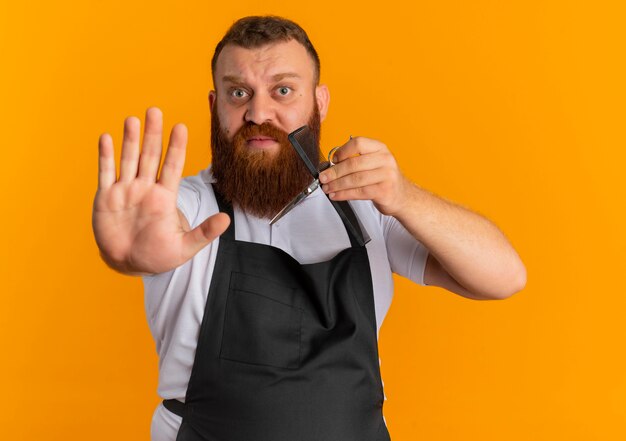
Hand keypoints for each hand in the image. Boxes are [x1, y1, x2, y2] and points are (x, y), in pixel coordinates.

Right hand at [92, 107, 229, 274]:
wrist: (129, 263)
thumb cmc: (159, 256)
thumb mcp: (185, 247)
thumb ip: (204, 232)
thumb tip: (227, 219)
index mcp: (165, 198)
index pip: (172, 167)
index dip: (176, 147)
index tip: (181, 127)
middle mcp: (145, 189)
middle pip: (150, 156)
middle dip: (152, 134)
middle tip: (155, 110)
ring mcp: (125, 191)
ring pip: (128, 159)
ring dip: (130, 140)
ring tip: (133, 119)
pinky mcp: (106, 198)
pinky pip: (106, 173)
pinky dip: (105, 157)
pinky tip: (106, 138)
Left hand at [318, 136, 409, 215]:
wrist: (403, 196)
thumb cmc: (383, 179)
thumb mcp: (374, 164)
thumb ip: (355, 161)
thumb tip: (329, 166)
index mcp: (380, 148)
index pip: (358, 143)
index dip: (342, 151)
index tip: (332, 160)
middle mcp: (385, 159)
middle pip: (354, 163)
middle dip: (334, 172)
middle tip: (323, 178)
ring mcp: (386, 175)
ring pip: (355, 179)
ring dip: (337, 185)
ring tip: (327, 188)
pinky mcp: (384, 191)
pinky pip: (359, 192)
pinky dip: (344, 194)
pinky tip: (336, 195)